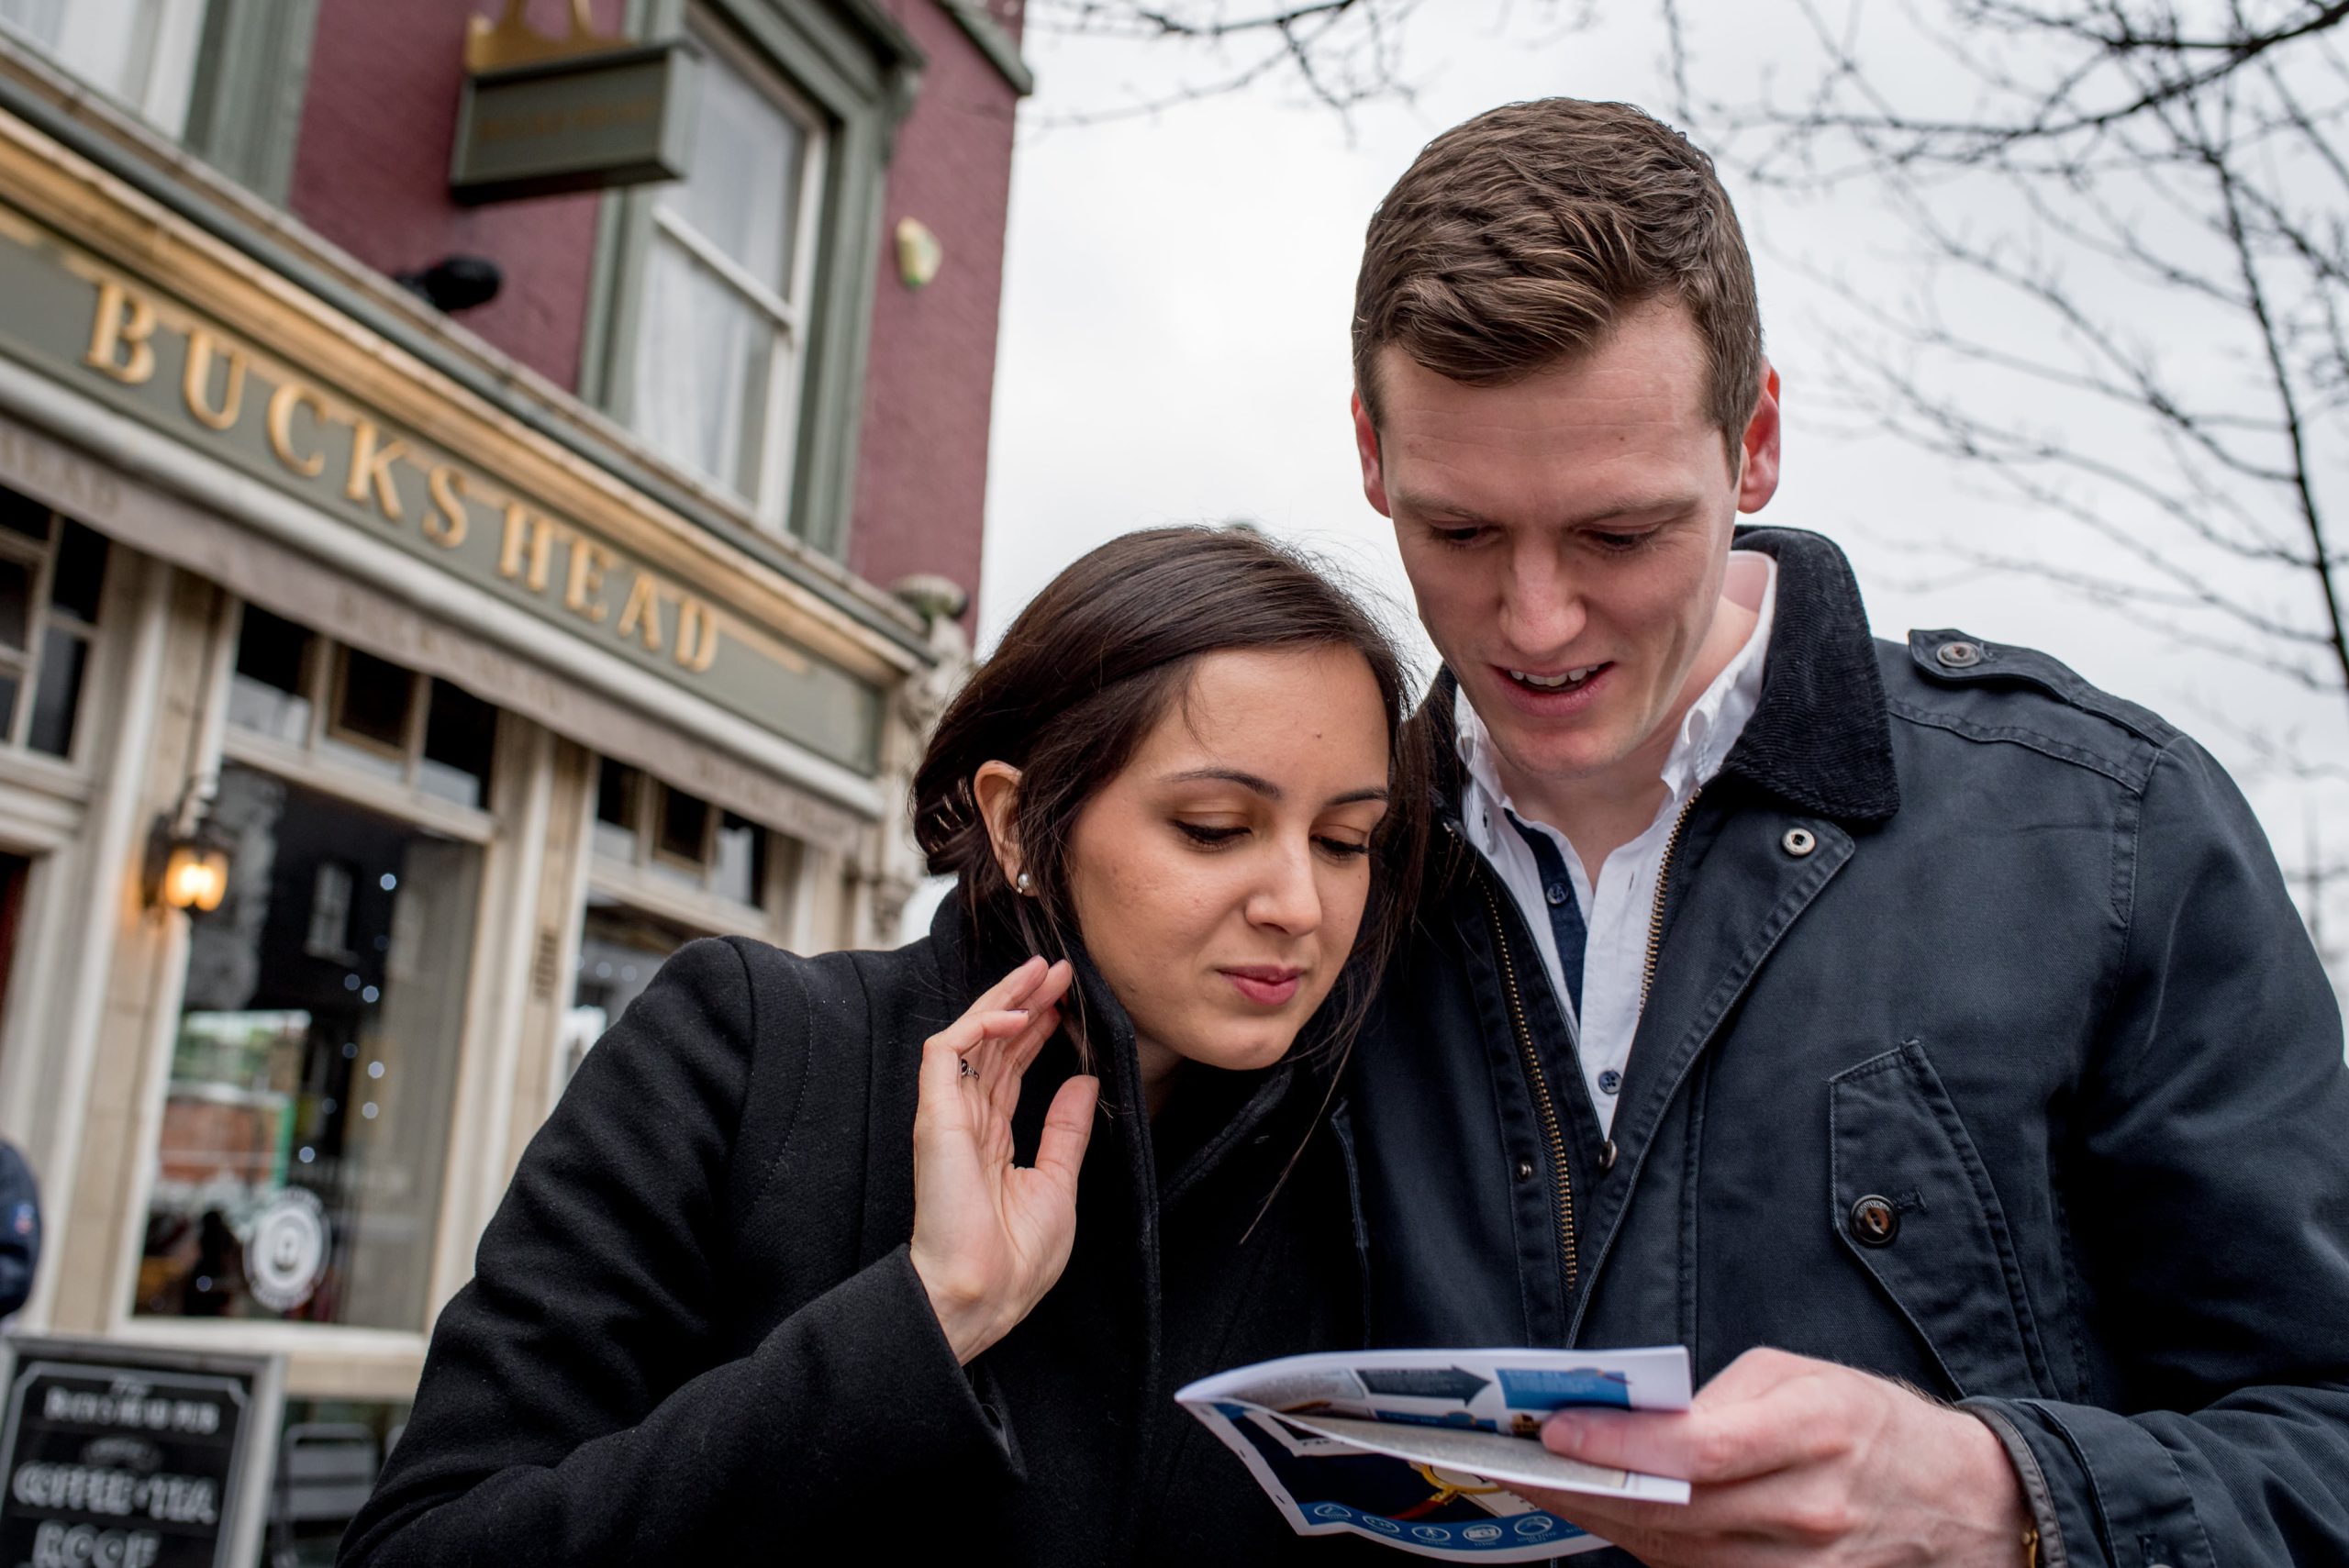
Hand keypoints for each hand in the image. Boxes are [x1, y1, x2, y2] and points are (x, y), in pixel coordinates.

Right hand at [908, 956, 1097, 1363]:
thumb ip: (1066, 1129)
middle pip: (993, 1044)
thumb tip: (1085, 1083)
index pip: (1011, 1068)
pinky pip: (947, 1052)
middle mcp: (967, 1120)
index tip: (1067, 1004)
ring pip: (970, 1035)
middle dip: (1025, 1003)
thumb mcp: (1058, 1183)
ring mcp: (947, 1114)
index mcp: (991, 1139)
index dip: (1037, 1032)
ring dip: (1005, 999)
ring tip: (1041, 972)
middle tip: (1058, 971)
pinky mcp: (934, 1114)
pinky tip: (1018, 1014)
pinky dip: (980, 1025)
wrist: (983, 1293)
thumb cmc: (1016, 1259)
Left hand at [1524, 1347, 2032, 1566]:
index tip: (1553, 1429)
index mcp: (1816, 1430)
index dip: (1620, 1444)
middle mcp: (1811, 1508)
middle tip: (1516, 1461)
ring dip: (1605, 1523)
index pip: (1701, 1450)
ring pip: (1681, 1554)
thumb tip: (1635, 1422)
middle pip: (1677, 1511)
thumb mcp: (1801, 1376)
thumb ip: (1718, 1398)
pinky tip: (1608, 1519)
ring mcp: (1806, 1567)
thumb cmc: (1866, 1422)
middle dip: (1586, 1487)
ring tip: (1545, 1486)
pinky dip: (1649, 1550)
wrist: (1957, 1502)